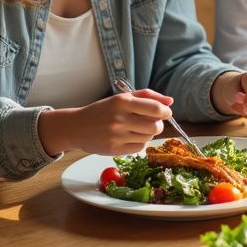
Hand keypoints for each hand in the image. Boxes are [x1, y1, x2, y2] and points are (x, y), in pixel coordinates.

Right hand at [38, 89, 172, 156]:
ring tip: (137, 129)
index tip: (165, 113)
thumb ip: (148, 96)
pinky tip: (129, 137)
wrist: (76, 127)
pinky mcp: (114, 149)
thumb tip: (170, 101)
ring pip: (148, 137)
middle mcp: (119, 118)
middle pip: (155, 126)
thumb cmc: (102, 111)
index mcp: (122, 102)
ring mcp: (116, 135)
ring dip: (148, 133)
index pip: (155, 109)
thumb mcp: (122, 98)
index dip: (165, 112)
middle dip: (158, 124)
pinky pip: (139, 147)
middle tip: (151, 122)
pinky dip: (139, 143)